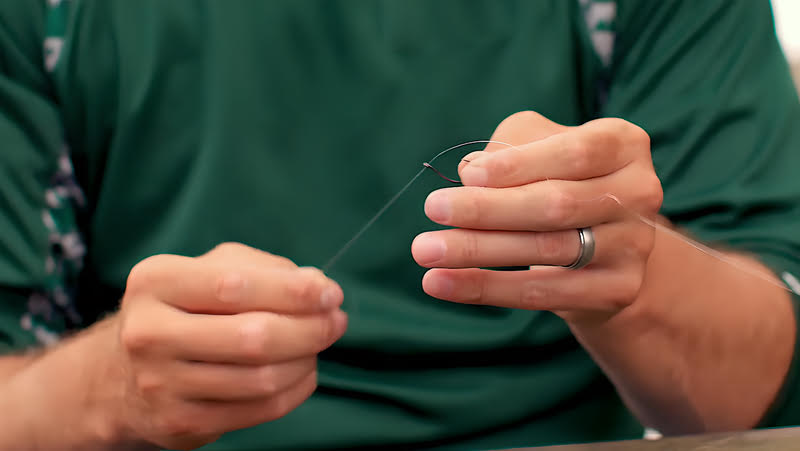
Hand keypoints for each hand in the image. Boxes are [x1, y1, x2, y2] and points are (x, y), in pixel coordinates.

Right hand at [112, 243, 345, 449]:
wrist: (124, 373)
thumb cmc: (185, 308)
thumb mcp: (212, 269)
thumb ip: (266, 269)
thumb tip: (318, 287)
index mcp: (156, 282)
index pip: (236, 286)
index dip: (293, 291)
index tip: (330, 294)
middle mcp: (149, 333)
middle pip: (253, 337)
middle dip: (309, 329)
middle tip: (336, 321)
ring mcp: (161, 384)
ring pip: (261, 379)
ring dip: (305, 360)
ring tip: (317, 344)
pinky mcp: (180, 423)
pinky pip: (259, 411)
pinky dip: (295, 390)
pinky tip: (302, 372)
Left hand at [412, 111, 662, 323]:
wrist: (606, 244)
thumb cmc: (559, 178)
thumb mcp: (539, 146)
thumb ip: (509, 148)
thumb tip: (471, 174)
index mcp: (623, 144)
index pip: (573, 152)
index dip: (519, 165)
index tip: (468, 175)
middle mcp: (639, 193)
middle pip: (556, 204)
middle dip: (487, 209)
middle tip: (432, 209)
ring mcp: (634, 246)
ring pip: (546, 251)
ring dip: (478, 251)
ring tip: (425, 250)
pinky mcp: (617, 290)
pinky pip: (542, 293)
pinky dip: (485, 288)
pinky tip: (441, 283)